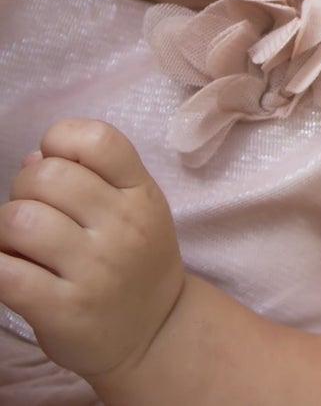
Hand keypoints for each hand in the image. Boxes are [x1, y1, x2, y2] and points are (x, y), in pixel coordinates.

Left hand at [0, 118, 185, 381]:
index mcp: (140, 191)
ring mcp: (94, 268)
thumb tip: (32, 158)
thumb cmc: (138, 260)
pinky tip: (11, 269)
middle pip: (46, 176)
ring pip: (20, 220)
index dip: (62, 139)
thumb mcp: (137, 206)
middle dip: (23, 189)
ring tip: (19, 245)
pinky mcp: (64, 309)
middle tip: (33, 212)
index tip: (56, 162)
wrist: (155, 331)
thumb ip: (94, 176)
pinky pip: (5, 273)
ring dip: (6, 231)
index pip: (97, 139)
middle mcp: (121, 224)